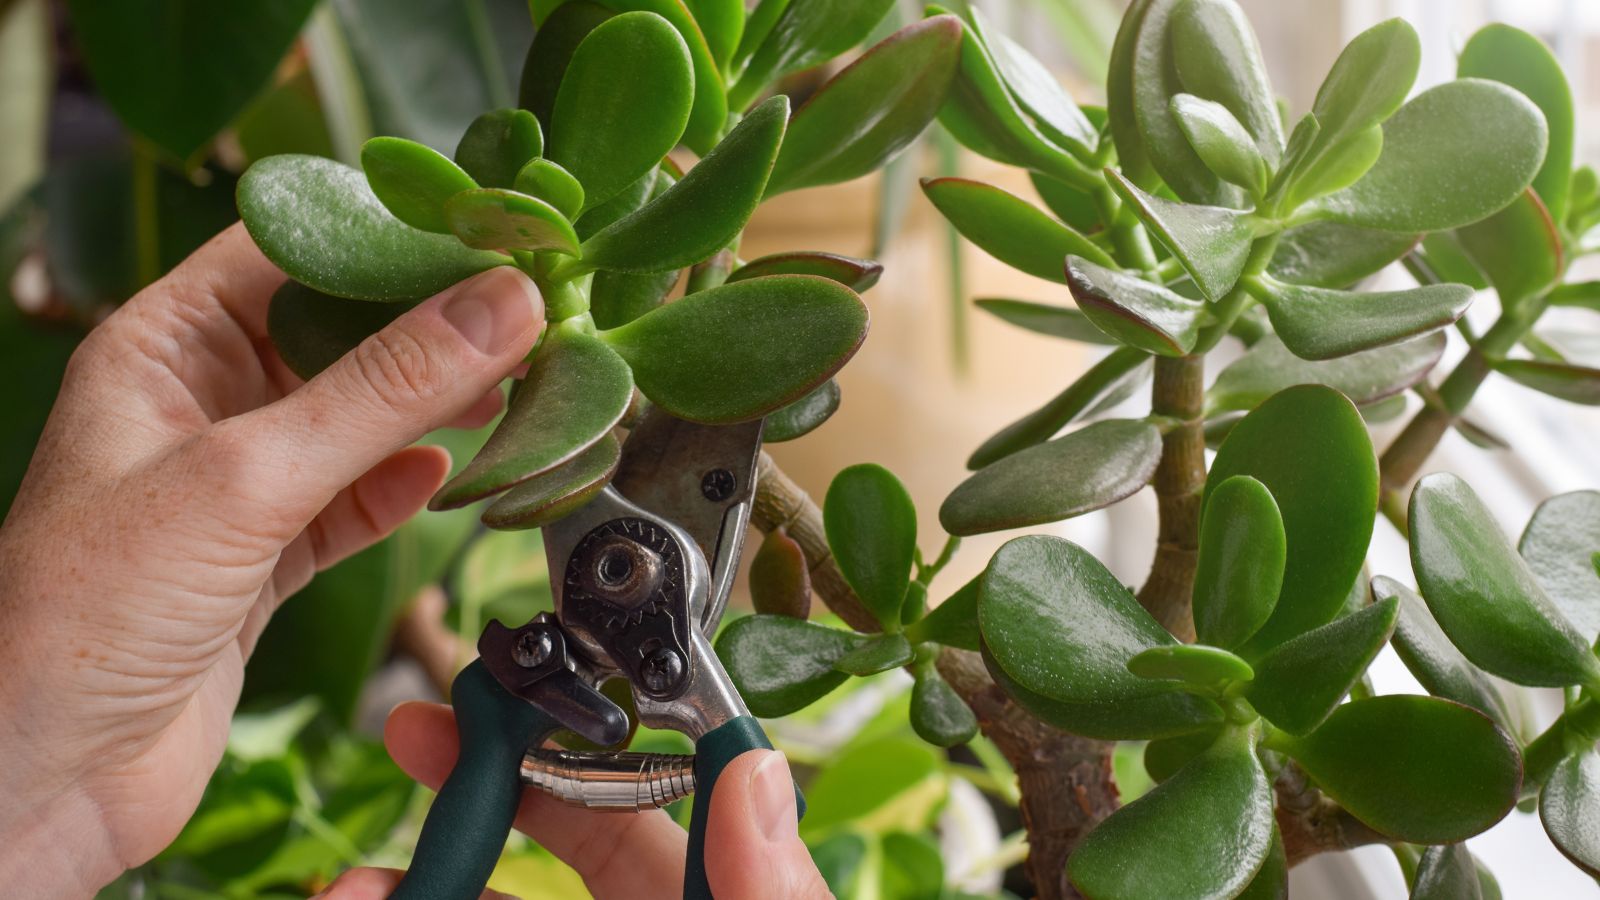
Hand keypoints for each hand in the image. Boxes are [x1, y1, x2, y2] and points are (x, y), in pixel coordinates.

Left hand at [0, 223, 542, 893]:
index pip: (288, 250)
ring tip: (522, 385)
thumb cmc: (90, 613)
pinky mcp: (270, 558)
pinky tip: (460, 472)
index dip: (387, 234)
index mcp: (159, 348)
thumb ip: (383, 390)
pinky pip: (359, 500)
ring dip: (436, 408)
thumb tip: (503, 305)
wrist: (48, 780)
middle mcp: (199, 405)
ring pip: (359, 421)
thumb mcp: (246, 476)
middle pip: (336, 333)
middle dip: (431, 325)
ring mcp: (237, 485)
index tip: (492, 233)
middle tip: (532, 313)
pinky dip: (411, 487)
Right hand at [315, 704, 832, 899]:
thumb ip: (769, 888)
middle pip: (544, 838)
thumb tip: (753, 767)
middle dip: (468, 791)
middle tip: (408, 732)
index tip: (500, 689)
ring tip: (345, 887)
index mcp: (710, 893)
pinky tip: (356, 899)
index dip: (562, 739)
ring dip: (410, 883)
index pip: (634, 801)